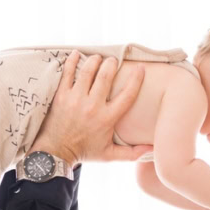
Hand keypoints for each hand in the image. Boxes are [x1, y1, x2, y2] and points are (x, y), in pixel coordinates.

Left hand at [30, 50, 153, 165]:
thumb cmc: (84, 151)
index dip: (136, 79)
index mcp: (107, 118)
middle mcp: (92, 106)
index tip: (141, 68)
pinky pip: (67, 73)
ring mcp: (75, 99)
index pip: (127, 95)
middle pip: (106, 76)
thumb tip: (152, 149)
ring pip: (88, 71)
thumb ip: (132, 153)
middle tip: (113, 61)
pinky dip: (72, 61)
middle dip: (112, 64)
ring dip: (95, 60)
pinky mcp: (61, 96)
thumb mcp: (110, 155)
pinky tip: (76, 54)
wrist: (56, 152)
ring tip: (98, 58)